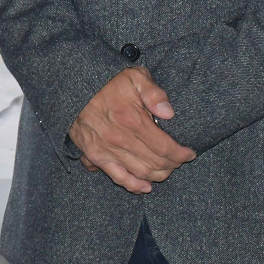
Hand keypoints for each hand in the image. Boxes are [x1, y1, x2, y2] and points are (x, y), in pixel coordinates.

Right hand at [69, 66, 194, 193]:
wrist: (73, 86)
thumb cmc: (107, 81)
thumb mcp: (134, 76)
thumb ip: (154, 93)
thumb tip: (169, 113)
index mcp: (133, 121)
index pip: (166, 148)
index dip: (182, 154)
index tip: (190, 153)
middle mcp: (121, 140)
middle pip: (156, 163)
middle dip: (173, 164)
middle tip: (179, 160)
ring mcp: (107, 150)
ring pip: (141, 173)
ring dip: (158, 175)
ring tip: (166, 169)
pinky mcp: (95, 155)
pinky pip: (118, 177)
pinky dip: (133, 185)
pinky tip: (145, 187)